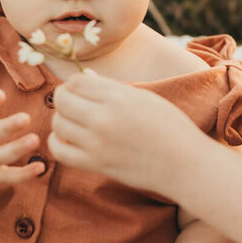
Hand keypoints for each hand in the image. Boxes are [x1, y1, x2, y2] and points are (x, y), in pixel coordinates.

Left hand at [48, 71, 202, 195]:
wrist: (184, 164)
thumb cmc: (170, 126)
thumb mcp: (143, 98)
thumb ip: (110, 88)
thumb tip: (84, 77)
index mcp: (118, 97)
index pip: (77, 81)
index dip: (76, 82)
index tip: (83, 89)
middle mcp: (104, 119)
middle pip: (62, 99)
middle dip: (64, 97)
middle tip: (75, 102)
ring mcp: (98, 144)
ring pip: (58, 123)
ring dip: (61, 118)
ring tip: (74, 120)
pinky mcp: (96, 165)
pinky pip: (59, 150)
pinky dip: (57, 141)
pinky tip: (69, 138)